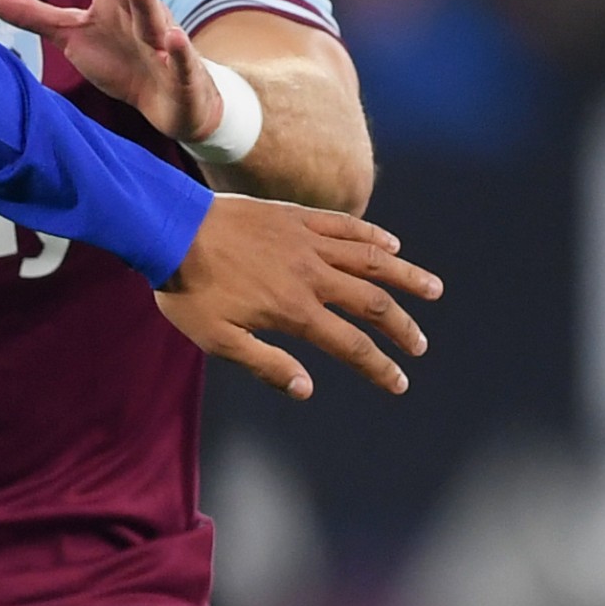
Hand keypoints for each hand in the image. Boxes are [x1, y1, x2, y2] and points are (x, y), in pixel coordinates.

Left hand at [0, 0, 217, 145]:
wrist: (171, 100)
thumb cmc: (121, 59)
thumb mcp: (70, 34)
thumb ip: (29, 12)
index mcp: (113, 2)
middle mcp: (139, 16)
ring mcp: (162, 44)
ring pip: (153, 20)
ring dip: (146, 1)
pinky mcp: (179, 75)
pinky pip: (180, 61)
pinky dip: (178, 52)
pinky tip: (173, 39)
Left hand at [154, 195, 440, 399]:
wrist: (170, 228)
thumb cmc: (189, 290)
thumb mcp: (219, 339)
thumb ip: (265, 364)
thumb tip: (306, 390)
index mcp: (295, 310)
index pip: (351, 345)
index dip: (379, 367)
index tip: (399, 383)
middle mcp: (312, 275)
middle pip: (372, 304)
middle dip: (401, 328)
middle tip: (419, 346)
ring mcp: (308, 241)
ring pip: (371, 259)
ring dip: (406, 276)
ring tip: (434, 289)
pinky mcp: (297, 216)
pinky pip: (346, 225)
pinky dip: (373, 236)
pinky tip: (391, 246)